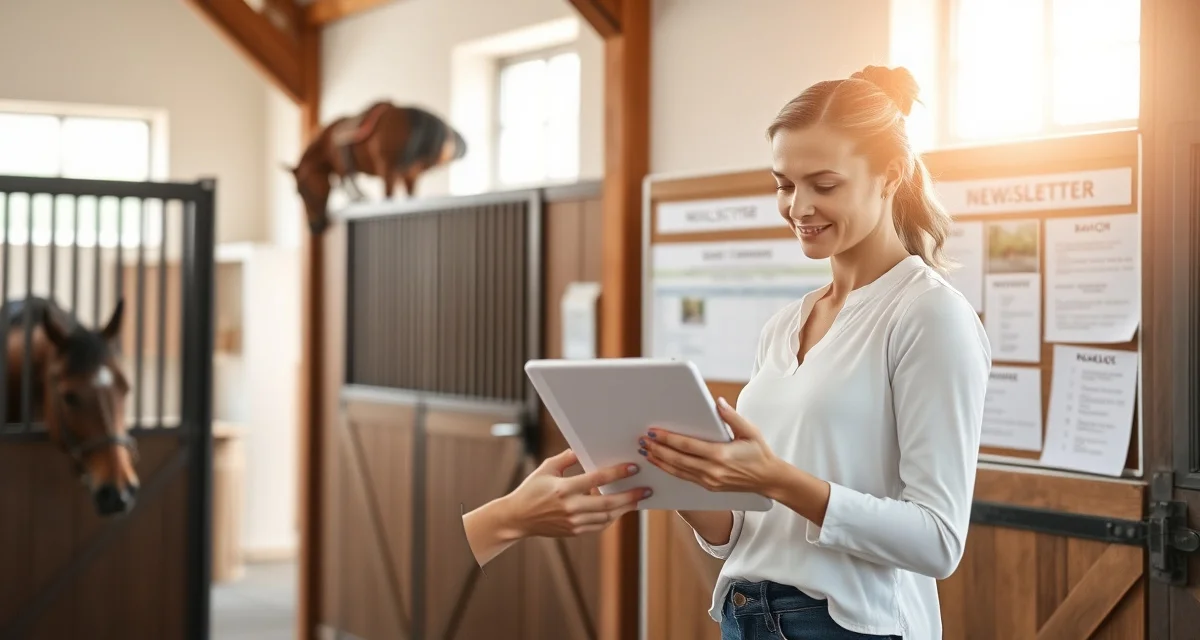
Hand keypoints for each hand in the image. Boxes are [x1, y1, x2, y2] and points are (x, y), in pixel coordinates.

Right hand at [503, 448, 650, 536]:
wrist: (518, 518)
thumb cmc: (531, 490)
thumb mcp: (547, 468)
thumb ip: (568, 458)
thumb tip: (585, 448)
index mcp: (563, 489)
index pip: (597, 479)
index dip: (617, 473)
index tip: (633, 468)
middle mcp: (571, 507)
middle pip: (608, 503)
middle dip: (630, 496)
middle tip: (646, 490)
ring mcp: (574, 522)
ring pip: (607, 517)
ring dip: (625, 508)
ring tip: (638, 499)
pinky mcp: (575, 531)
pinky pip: (600, 526)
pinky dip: (612, 518)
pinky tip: (620, 510)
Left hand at [639, 396, 780, 494]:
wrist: (768, 479)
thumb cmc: (759, 453)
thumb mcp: (750, 431)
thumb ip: (732, 416)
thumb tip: (716, 402)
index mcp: (721, 455)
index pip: (687, 446)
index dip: (668, 439)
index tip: (654, 432)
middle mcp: (712, 470)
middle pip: (677, 460)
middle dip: (657, 449)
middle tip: (643, 440)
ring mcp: (709, 481)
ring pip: (678, 471)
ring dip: (660, 460)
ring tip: (646, 451)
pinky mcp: (708, 486)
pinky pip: (684, 477)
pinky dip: (669, 470)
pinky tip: (660, 463)